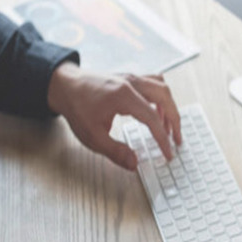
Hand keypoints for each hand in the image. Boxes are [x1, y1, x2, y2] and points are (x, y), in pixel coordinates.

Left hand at [47, 63, 181, 170]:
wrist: (64, 85)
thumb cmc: (76, 107)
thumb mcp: (92, 136)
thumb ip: (115, 151)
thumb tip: (134, 164)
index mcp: (123, 96)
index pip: (152, 118)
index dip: (163, 138)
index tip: (168, 152)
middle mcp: (131, 82)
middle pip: (165, 96)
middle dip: (175, 119)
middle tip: (177, 139)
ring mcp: (131, 77)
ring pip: (161, 87)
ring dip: (169, 107)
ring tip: (169, 128)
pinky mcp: (129, 78)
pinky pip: (153, 83)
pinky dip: (160, 98)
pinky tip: (157, 112)